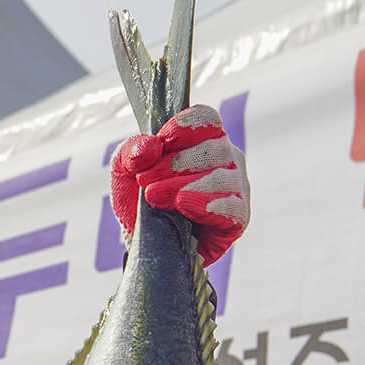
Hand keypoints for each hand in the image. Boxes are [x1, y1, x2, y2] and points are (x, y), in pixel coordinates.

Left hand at [110, 104, 249, 264]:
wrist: (148, 246)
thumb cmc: (141, 203)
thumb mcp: (125, 174)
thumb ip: (131, 152)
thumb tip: (150, 146)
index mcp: (204, 140)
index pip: (207, 119)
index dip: (184, 127)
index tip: (161, 143)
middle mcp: (226, 159)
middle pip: (213, 148)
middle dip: (175, 164)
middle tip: (146, 181)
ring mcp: (236, 188)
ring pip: (221, 178)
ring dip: (183, 186)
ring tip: (156, 198)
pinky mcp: (238, 218)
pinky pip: (232, 208)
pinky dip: (207, 206)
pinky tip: (184, 206)